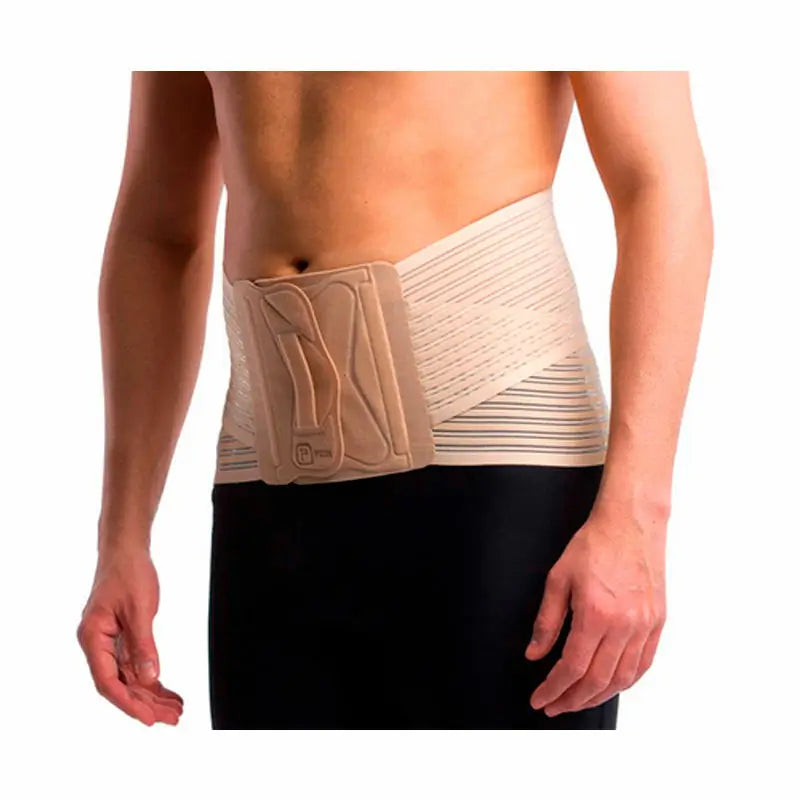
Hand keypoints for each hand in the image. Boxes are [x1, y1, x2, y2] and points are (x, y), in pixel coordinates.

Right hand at [76, 544, 182, 725]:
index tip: (149, 719)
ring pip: (129, 677)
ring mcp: (109, 642)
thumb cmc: (128, 573)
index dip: (129, 703)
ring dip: (152, 694)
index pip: (108, 681)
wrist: (126, 550)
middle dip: (146, 703)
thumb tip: (149, 678)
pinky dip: (152, 678)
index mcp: (92, 638)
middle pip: (120, 684)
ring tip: (176, 710)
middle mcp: (97, 644)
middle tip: (172, 719)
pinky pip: (135, 665)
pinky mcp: (122, 637)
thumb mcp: (140, 609)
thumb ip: (143, 645)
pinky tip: (168, 692)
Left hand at [524, 502, 666, 715]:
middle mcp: (624, 626)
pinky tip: (610, 685)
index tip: (540, 698)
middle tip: (554, 705)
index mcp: (595, 615)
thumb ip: (546, 621)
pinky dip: (625, 682)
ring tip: (577, 700)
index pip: (571, 667)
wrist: (630, 524)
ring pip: (622, 679)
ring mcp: (644, 626)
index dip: (553, 689)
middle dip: (571, 700)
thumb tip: (534, 653)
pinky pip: (643, 664)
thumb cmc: (594, 545)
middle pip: (596, 681)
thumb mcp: (558, 579)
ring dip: (598, 697)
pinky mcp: (657, 622)